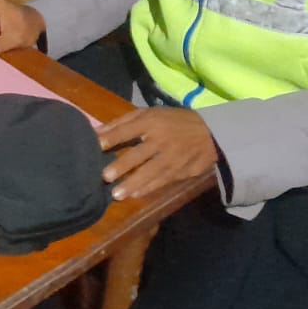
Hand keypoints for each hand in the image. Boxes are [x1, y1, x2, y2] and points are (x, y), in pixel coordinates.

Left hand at [98, 107, 217, 201]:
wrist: (210, 134)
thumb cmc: (172, 122)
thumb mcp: (149, 114)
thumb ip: (122, 123)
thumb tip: (96, 132)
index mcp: (151, 122)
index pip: (128, 130)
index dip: (112, 138)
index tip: (96, 146)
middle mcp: (161, 140)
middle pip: (139, 154)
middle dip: (122, 166)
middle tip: (105, 177)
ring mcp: (172, 157)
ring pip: (150, 172)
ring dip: (133, 183)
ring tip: (117, 194)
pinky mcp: (182, 171)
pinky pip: (163, 181)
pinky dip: (149, 188)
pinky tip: (135, 194)